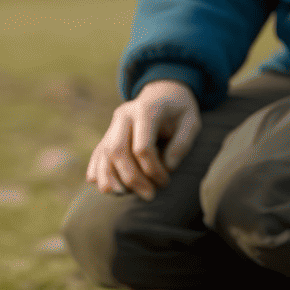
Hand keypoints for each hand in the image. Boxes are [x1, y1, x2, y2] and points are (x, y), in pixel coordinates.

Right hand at [86, 80, 200, 199]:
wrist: (162, 93)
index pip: (142, 147)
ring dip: (111, 179)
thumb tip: (168, 168)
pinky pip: (97, 154)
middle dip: (131, 178)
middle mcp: (124, 115)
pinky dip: (98, 172)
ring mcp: (113, 124)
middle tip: (149, 195)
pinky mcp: (108, 134)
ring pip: (103, 154)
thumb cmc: (179, 110)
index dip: (153, 170)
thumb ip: (182, 144)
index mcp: (145, 109)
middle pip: (117, 151)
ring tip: (125, 195)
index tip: (166, 181)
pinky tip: (107, 188)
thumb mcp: (191, 121)